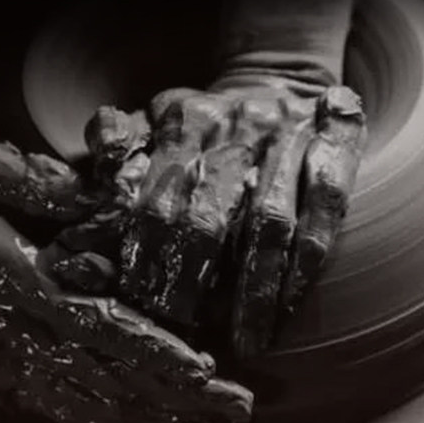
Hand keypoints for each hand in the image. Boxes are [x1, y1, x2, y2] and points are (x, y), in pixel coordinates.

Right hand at [0, 139, 252, 422]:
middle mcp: (9, 337)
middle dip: (174, 399)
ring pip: (88, 407)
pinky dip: (112, 421)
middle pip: (105, 380)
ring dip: (154, 419)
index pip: (95, 325)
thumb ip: (35, 181)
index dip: (151, 351)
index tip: (203, 368)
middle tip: (237, 408)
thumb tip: (103, 195)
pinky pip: (62, 411)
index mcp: (11, 281)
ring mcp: (0, 369)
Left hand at [84, 80, 366, 358]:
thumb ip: (116, 145)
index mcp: (186, 118)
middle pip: (212, 214)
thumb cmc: (205, 125)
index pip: (161, 196)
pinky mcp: (340, 143)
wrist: (279, 82)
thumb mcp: (151, 120)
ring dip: (257, 288)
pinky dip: (307, 264)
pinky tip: (289, 306)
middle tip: (188, 328)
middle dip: (196, 278)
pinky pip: (325, 212)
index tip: (143, 301)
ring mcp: (292, 132)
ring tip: (246, 340)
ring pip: (272, 221)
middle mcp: (239, 121)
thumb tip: (83, 179)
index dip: (151, 253)